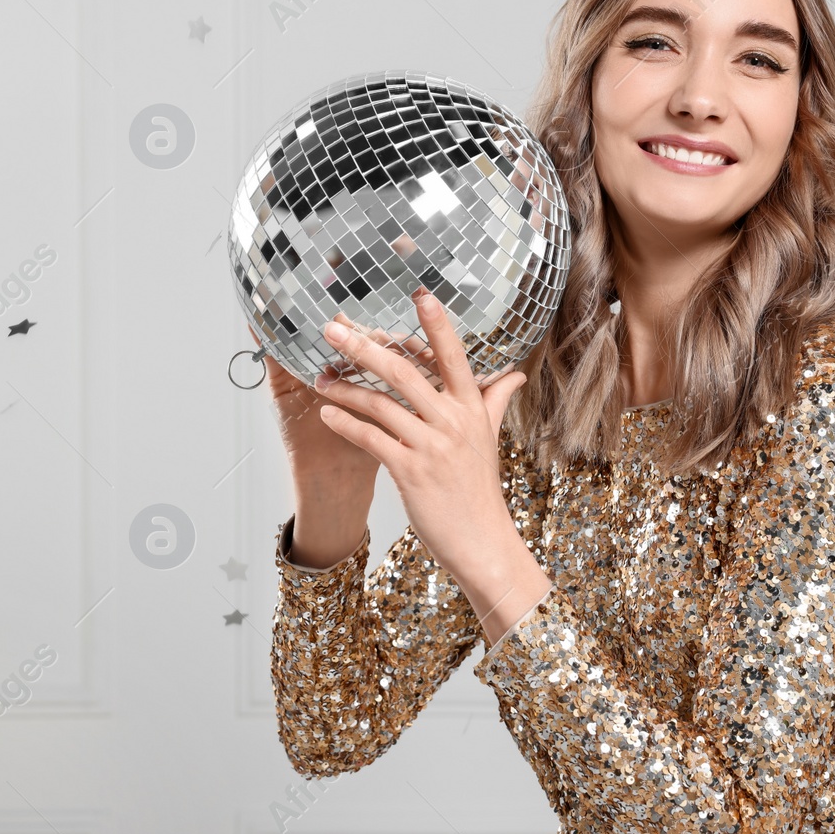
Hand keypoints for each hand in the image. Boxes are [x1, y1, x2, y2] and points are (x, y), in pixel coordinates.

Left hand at [312, 287, 530, 589]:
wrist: (481, 540)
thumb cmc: (478, 488)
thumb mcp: (488, 439)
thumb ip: (495, 400)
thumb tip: (514, 372)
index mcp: (471, 408)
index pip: (453, 356)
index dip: (437, 325)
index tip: (420, 293)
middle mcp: (453, 421)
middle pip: (404, 373)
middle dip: (364, 347)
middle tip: (333, 329)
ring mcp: (432, 447)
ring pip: (380, 405)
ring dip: (345, 389)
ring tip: (320, 378)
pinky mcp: (411, 472)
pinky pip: (371, 439)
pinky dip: (345, 424)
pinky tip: (326, 415)